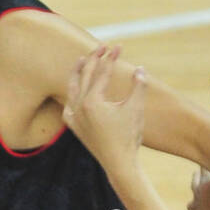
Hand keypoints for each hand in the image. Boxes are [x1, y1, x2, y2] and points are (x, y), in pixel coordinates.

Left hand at [61, 45, 144, 175]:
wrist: (118, 163)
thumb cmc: (129, 136)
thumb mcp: (136, 108)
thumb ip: (139, 86)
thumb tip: (140, 69)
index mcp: (91, 102)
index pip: (101, 73)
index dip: (111, 58)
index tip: (118, 46)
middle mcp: (78, 107)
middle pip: (84, 76)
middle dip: (94, 59)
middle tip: (102, 46)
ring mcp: (74, 117)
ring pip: (72, 88)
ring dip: (78, 73)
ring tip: (81, 60)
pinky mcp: (74, 126)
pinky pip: (69, 105)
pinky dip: (72, 94)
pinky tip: (75, 90)